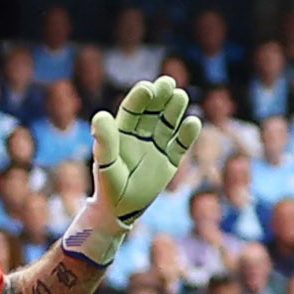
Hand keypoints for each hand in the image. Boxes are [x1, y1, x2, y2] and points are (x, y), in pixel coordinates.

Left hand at [91, 75, 201, 227]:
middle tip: (168, 82)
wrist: (120, 212)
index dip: (140, 98)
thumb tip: (100, 115)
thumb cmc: (107, 187)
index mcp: (121, 132)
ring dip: (174, 110)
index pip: (132, 110)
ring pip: (168, 124)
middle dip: (160, 97)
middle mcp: (140, 136)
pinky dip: (188, 134)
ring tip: (181, 95)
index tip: (148, 88)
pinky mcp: (169, 161)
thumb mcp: (105, 163)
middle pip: (152, 112)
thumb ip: (104, 140)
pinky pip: (180, 145)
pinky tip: (194, 122)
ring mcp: (156, 147)